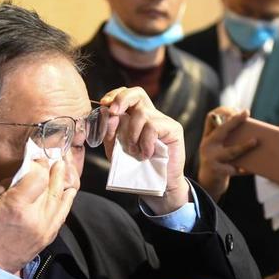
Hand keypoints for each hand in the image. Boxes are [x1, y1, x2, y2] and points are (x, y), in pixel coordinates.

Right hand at [0, 159, 78, 274]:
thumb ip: (3, 186)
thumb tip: (20, 174)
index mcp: (16, 206)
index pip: (39, 175)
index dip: (39, 163)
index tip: (35, 158)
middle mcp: (35, 216)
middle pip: (53, 184)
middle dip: (54, 168)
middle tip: (54, 157)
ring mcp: (45, 227)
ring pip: (62, 197)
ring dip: (63, 180)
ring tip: (62, 168)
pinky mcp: (49, 236)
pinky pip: (63, 212)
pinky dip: (66, 198)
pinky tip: (66, 189)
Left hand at [99, 87, 188, 214]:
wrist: (158, 185)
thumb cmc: (137, 167)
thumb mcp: (116, 150)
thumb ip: (110, 133)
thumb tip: (110, 115)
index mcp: (135, 117)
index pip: (126, 94)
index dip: (115, 96)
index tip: (104, 105)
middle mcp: (150, 115)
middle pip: (137, 93)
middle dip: (122, 99)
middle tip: (114, 112)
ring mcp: (163, 120)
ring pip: (141, 114)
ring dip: (132, 134)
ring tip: (134, 151)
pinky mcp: (173, 129)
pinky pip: (152, 127)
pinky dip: (145, 142)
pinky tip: (146, 154)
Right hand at [197, 107, 257, 200]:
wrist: (207, 184)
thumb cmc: (218, 162)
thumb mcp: (217, 148)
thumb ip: (227, 138)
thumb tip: (251, 130)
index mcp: (208, 137)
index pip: (211, 118)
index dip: (223, 111)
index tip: (236, 109)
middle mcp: (207, 145)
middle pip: (221, 130)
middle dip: (234, 121)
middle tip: (246, 113)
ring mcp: (211, 158)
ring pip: (231, 151)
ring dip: (244, 146)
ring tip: (255, 141)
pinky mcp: (217, 171)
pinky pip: (235, 169)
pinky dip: (245, 170)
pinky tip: (252, 169)